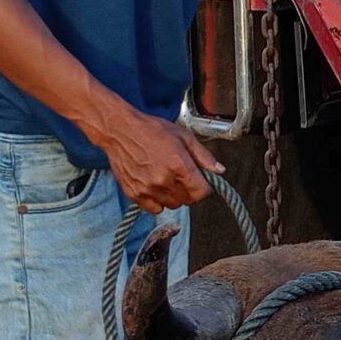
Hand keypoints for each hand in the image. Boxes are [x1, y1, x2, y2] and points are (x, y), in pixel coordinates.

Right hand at [91, 107, 220, 213]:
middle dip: (191, 190)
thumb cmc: (153, 130)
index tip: (202, 182)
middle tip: (184, 177)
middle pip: (188, 200)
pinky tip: (156, 186)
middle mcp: (163, 180)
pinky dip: (159, 201)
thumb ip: (203, 156)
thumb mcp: (184, 136)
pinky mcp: (134, 194)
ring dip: (175, 196)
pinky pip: (155, 209)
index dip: (205, 187)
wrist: (121, 131)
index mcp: (179, 165)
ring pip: (173, 205)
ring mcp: (148, 189)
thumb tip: (220, 170)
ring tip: (168, 179)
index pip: (202, 192)